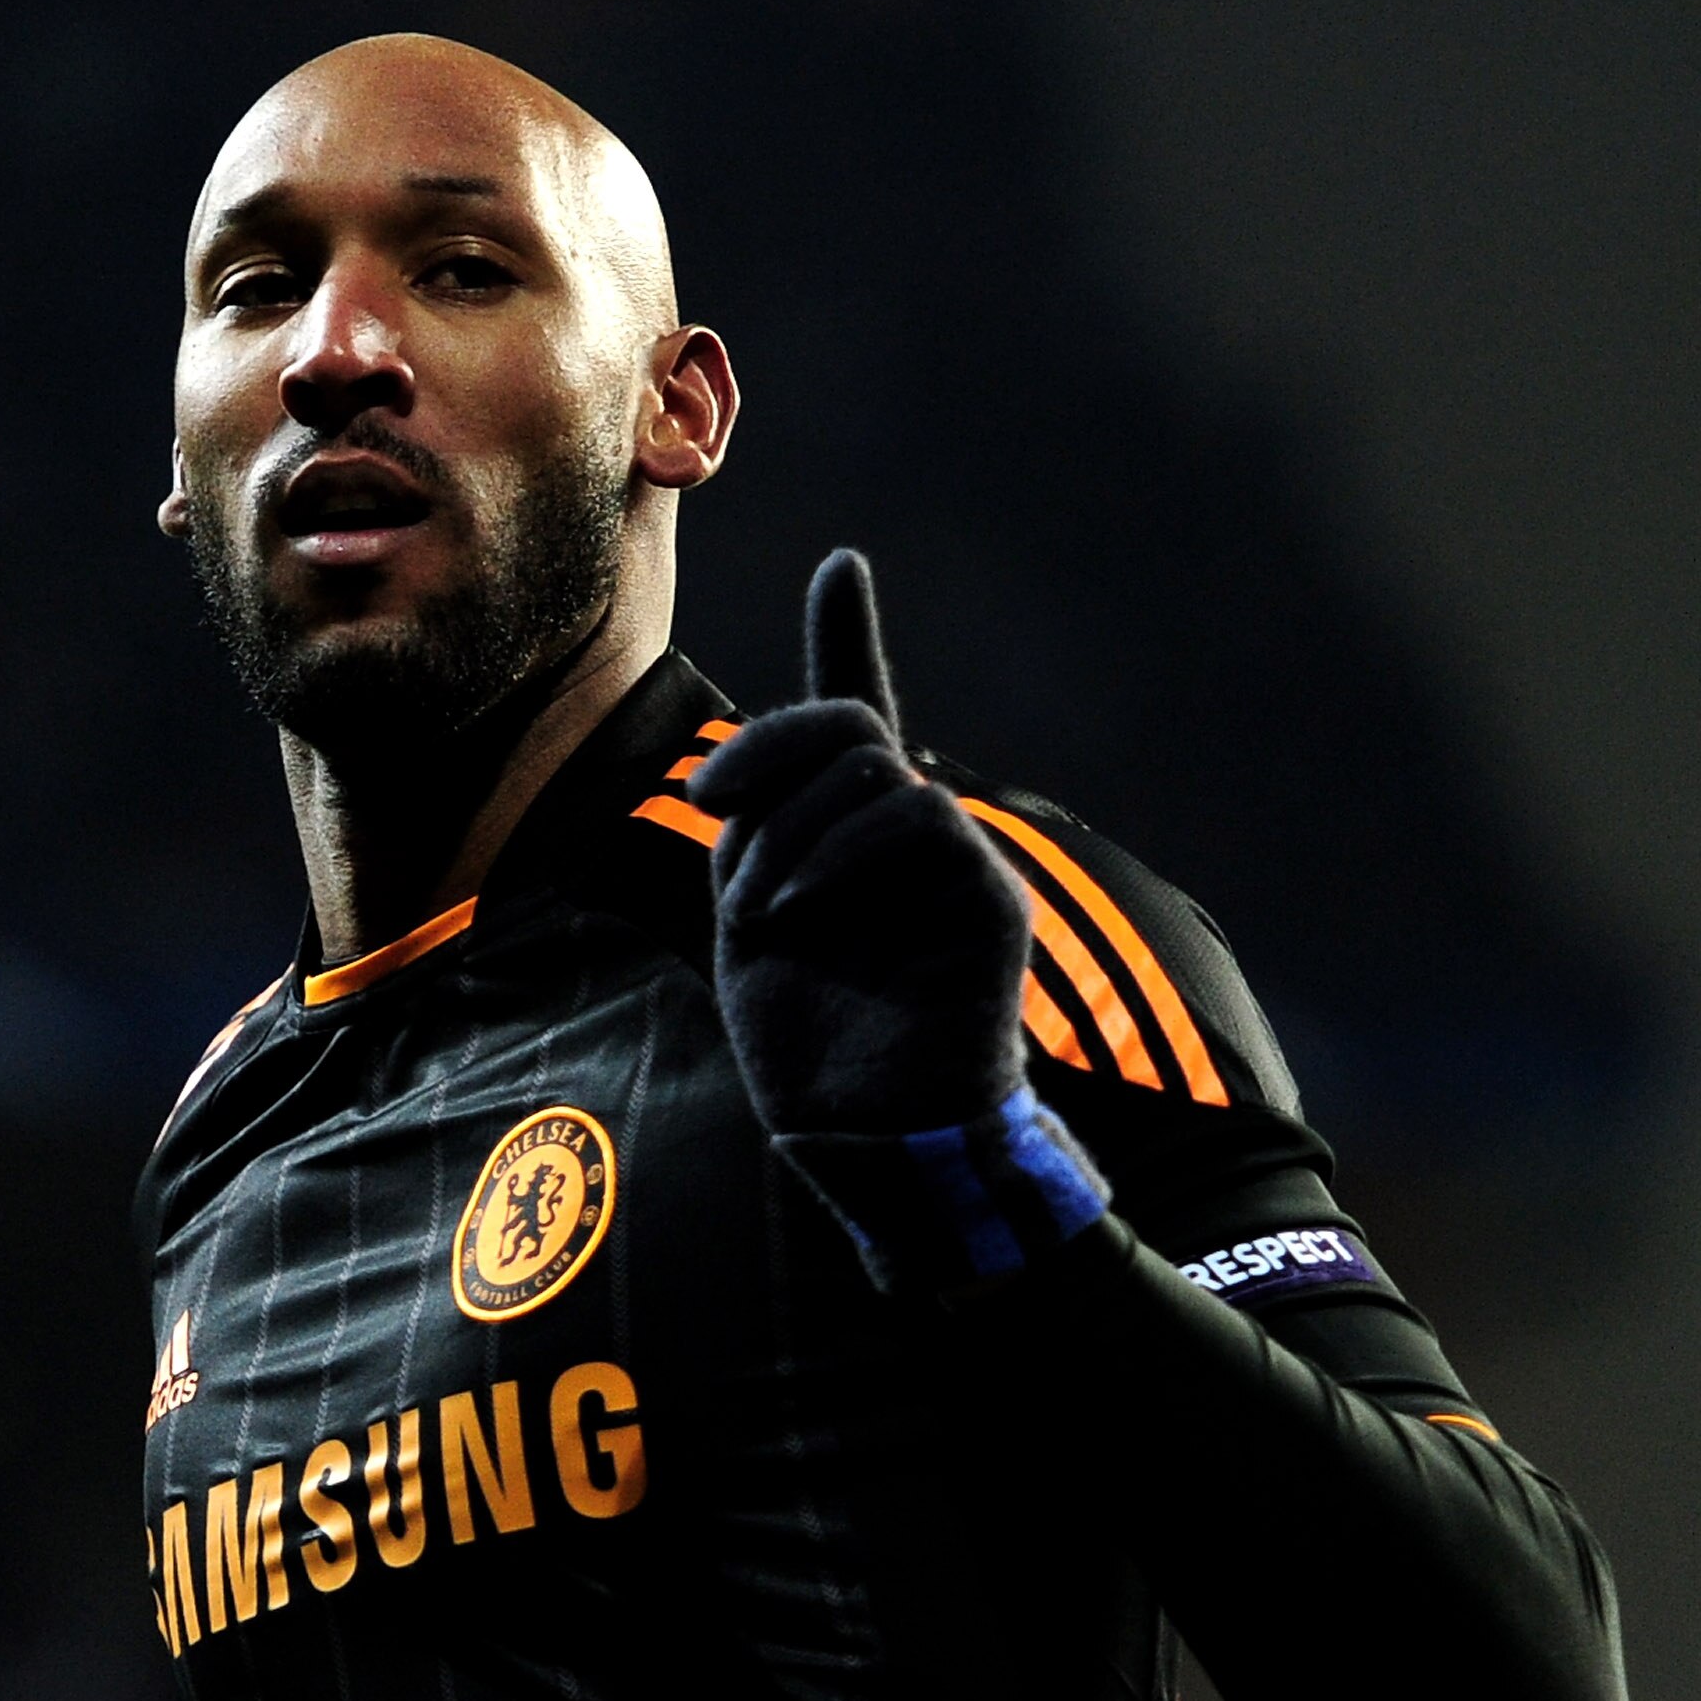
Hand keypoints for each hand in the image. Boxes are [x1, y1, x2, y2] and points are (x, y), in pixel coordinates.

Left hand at [695, 550, 1109, 1290]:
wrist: (872, 1135)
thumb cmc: (811, 1045)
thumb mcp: (750, 920)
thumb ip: (759, 832)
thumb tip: (761, 774)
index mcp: (847, 836)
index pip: (854, 716)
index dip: (849, 637)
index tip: (844, 565)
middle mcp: (909, 835)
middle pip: (845, 726)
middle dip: (768, 748)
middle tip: (712, 807)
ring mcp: (955, 861)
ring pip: (872, 766)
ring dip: (791, 827)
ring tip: (761, 912)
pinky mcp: (988, 895)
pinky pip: (917, 816)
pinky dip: (841, 852)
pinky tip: (797, 909)